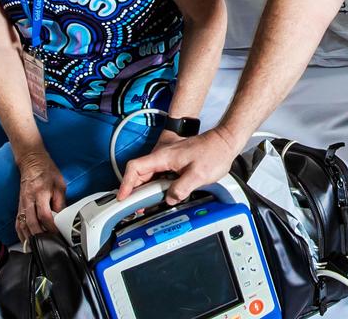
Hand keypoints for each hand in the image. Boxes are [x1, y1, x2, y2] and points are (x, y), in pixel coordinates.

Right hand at [15, 149, 66, 240]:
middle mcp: (29, 199)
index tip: (57, 234)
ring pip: (22, 224)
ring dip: (28, 238)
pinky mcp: (19, 205)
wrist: (31, 161)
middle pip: (31, 222)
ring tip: (36, 247)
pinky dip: (21, 233)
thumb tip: (62, 218)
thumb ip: (60, 202)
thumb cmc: (47, 172)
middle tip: (47, 245)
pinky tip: (25, 241)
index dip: (50, 227)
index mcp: (41, 193)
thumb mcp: (59, 184)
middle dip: (39, 236)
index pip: (44, 215)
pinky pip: (17, 222)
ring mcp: (22, 203)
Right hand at [117, 125, 240, 204]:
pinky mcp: (175, 162)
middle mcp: (163, 156)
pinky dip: (156, 185)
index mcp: (164, 156)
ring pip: (150, 174)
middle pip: (140, 172)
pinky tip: (160, 195)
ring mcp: (169, 159)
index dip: (126, 182)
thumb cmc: (214, 153)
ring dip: (145, 189)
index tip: (123, 196)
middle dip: (134, 189)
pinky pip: (160, 175)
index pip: (136, 167)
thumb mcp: (198, 174)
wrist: (225, 142)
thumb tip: (169, 198)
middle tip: (135, 206)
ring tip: (145, 204)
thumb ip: (181, 188)